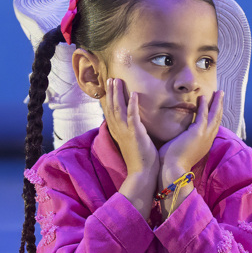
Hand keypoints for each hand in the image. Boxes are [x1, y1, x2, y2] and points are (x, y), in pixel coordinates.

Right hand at [101, 78, 160, 215]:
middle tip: (110, 79)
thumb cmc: (141, 160)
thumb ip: (131, 132)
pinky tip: (134, 93)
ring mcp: (125, 132)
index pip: (111, 112)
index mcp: (118, 132)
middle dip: (111, 92)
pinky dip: (132, 104)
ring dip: (117, 93)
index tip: (110, 86)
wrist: (142, 174)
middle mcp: (118, 130)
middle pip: (111, 107)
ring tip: (117, 80)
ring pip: (118, 108)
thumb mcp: (132, 143)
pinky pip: (132, 116)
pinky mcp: (135, 134)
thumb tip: (134, 125)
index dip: (109, 98)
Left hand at [158, 89, 223, 183]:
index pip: (212, 126)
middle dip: (219, 106)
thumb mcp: (182, 149)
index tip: (214, 106)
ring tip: (218, 92)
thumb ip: (183, 140)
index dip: (214, 115)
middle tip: (221, 94)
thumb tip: (178, 136)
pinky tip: (203, 97)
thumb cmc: (172, 162)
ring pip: (214, 116)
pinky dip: (204, 106)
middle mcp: (207, 140)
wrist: (172, 170)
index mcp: (204, 144)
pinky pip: (203, 115)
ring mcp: (204, 136)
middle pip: (217, 119)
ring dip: (216, 103)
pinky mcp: (198, 133)